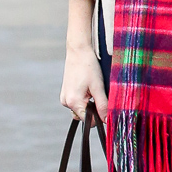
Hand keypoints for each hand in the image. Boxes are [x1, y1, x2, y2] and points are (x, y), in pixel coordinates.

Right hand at [61, 0, 107, 119]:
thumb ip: (103, 105)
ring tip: (93, 90)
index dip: (98, 118)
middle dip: (93, 110)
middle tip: (100, 95)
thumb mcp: (99, 87)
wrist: (78, 51)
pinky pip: (76, 102)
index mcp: (74, 102)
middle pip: (84, 116)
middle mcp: (66, 102)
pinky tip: (87, 87)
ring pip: (80, 109)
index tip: (106, 109)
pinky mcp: (65, 93)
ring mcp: (64, 98)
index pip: (88, 121)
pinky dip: (83, 99)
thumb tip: (107, 120)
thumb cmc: (89, 67)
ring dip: (88, 104)